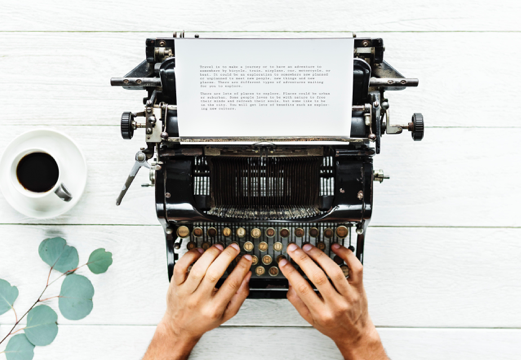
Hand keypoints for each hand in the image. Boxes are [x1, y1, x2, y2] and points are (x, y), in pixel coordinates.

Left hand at [143, 243, 251, 359]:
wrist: (180, 328)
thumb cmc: (204, 320)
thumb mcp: (227, 314)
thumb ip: (240, 295)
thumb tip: (247, 275)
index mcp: (215, 308)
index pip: (231, 284)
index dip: (241, 268)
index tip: (246, 258)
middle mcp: (199, 300)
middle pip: (214, 274)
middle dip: (227, 257)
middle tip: (234, 248)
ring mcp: (185, 292)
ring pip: (198, 269)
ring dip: (210, 254)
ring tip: (219, 248)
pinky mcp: (175, 285)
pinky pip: (180, 267)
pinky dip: (190, 256)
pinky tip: (199, 252)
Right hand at [279, 243, 387, 359]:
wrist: (355, 334)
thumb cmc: (332, 326)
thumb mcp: (310, 319)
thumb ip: (297, 301)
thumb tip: (290, 281)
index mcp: (321, 313)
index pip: (303, 289)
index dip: (291, 273)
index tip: (283, 262)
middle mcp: (336, 304)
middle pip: (318, 277)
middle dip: (302, 260)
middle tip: (293, 249)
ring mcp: (349, 295)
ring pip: (334, 271)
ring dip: (319, 256)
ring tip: (308, 248)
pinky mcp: (359, 287)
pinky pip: (356, 268)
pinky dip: (346, 255)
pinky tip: (335, 247)